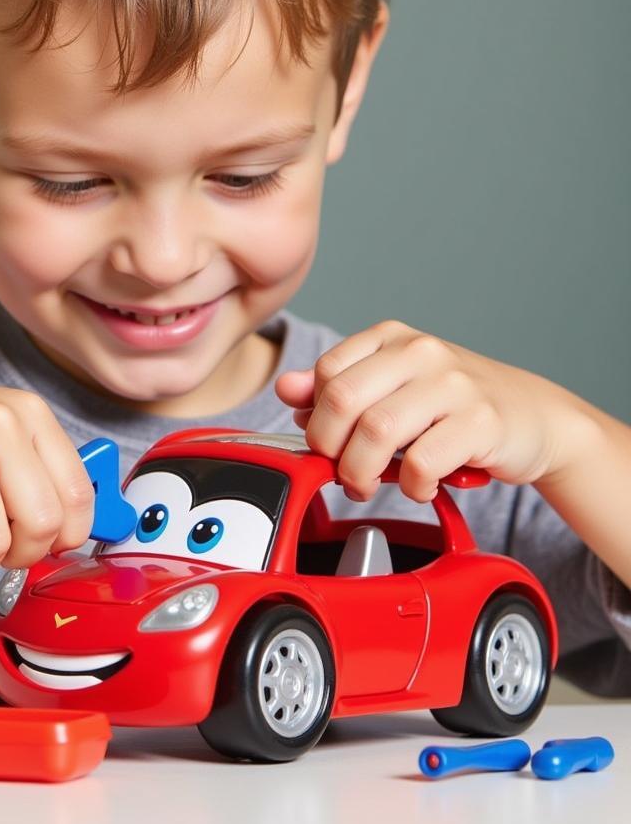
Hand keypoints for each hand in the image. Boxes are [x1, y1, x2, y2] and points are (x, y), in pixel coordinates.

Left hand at [275, 320, 575, 502]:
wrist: (535, 418)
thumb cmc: (454, 405)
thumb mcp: (392, 388)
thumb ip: (337, 387)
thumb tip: (287, 388)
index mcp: (391, 337)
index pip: (326, 372)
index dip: (316, 416)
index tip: (327, 442)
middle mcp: (420, 352)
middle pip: (342, 401)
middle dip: (329, 448)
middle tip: (341, 472)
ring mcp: (453, 384)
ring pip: (376, 431)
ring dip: (361, 472)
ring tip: (369, 484)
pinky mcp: (482, 422)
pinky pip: (421, 463)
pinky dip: (410, 486)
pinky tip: (418, 486)